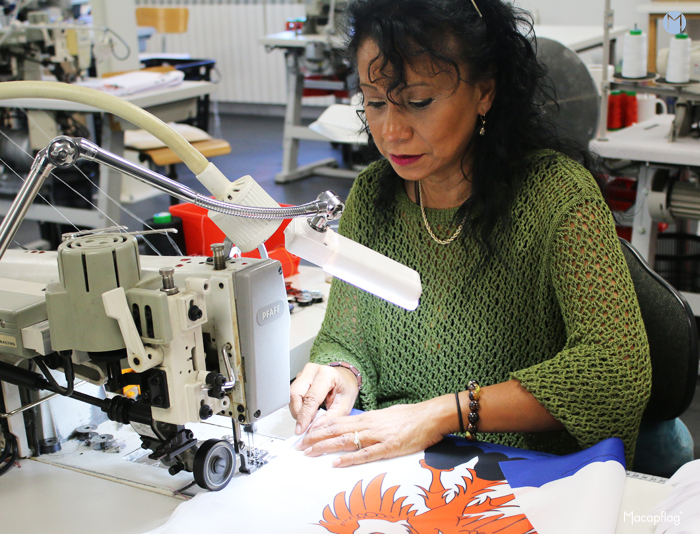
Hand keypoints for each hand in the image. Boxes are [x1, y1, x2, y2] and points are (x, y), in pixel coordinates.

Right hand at [289, 363, 359, 434]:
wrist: (345, 378)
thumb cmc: (345, 389)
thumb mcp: (344, 406)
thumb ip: (329, 418)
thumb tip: (313, 429)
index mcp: (327, 375)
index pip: (311, 398)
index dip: (304, 415)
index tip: (301, 429)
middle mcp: (312, 370)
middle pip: (295, 393)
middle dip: (298, 412)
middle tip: (305, 424)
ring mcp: (304, 372)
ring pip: (292, 394)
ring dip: (297, 410)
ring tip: (310, 416)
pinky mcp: (299, 377)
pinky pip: (293, 394)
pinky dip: (298, 405)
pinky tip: (308, 409)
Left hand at [297, 395, 452, 466]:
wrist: (430, 416)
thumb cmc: (410, 416)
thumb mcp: (385, 415)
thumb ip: (370, 422)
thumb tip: (358, 426)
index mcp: (367, 417)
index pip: (337, 421)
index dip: (319, 428)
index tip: (306, 433)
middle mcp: (368, 424)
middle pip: (335, 430)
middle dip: (315, 438)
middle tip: (299, 446)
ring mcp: (377, 436)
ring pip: (345, 440)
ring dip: (325, 447)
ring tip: (309, 453)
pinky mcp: (388, 447)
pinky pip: (364, 454)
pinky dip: (349, 459)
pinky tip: (336, 463)